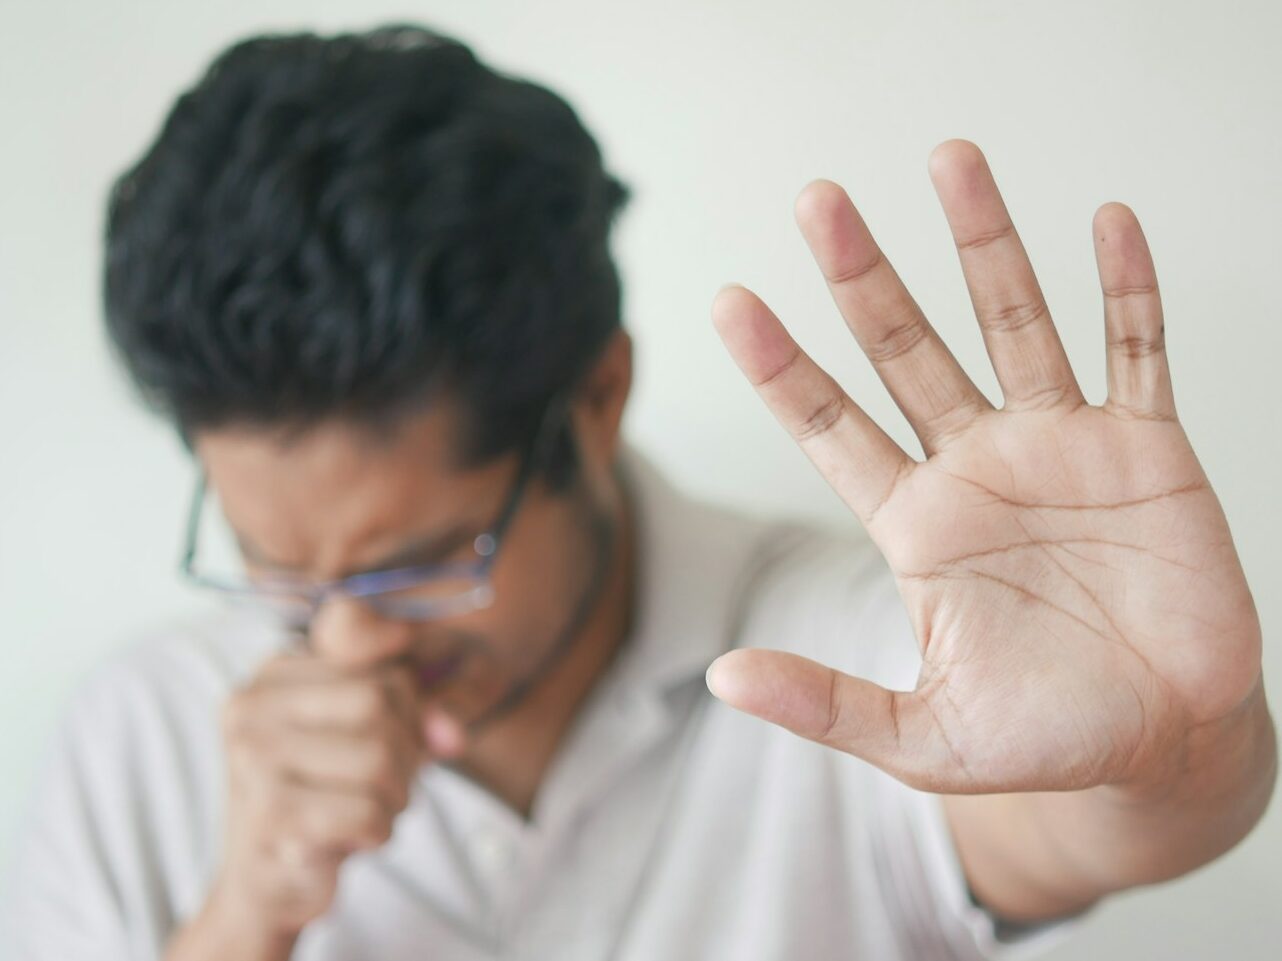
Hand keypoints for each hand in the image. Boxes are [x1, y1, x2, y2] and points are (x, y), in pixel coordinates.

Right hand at [202, 652, 434, 939]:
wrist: (267, 886)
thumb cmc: (325, 798)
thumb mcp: (368, 735)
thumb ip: (416, 711)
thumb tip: (451, 733)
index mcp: (274, 674)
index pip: (381, 666)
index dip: (409, 710)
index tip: (394, 741)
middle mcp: (252, 705)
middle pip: (379, 702)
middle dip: (404, 753)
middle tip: (383, 786)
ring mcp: (253, 757)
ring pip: (379, 757)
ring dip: (394, 796)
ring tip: (366, 810)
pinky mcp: (269, 813)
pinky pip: (368, 810)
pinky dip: (378, 830)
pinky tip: (351, 838)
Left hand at [707, 139, 1263, 796]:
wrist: (1162, 743)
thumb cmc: (1041, 740)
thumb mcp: (921, 737)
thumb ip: (826, 702)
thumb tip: (720, 676)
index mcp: (916, 524)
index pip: (831, 426)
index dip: (782, 366)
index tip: (730, 301)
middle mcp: (977, 466)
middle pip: (906, 349)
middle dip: (863, 275)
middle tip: (817, 202)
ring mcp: (1061, 447)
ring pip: (1014, 322)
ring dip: (985, 244)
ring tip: (949, 160)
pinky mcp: (1147, 450)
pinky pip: (1137, 351)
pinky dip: (1127, 291)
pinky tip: (1106, 224)